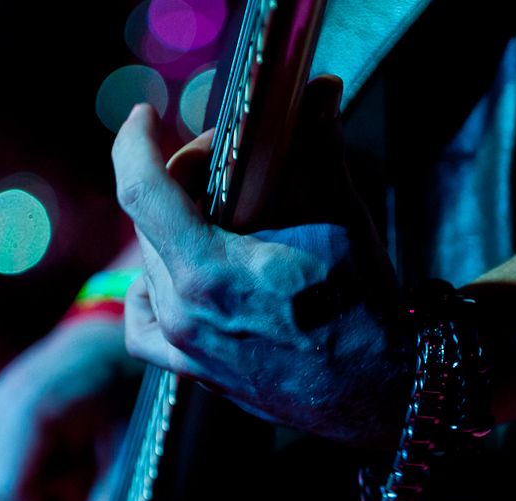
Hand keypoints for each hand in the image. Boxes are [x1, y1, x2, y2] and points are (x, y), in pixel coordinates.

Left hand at [113, 76, 411, 447]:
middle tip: (230, 169)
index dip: (133, 144)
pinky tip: (177, 279)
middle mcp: (186, 314)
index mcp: (212, 273)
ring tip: (218, 221)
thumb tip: (318, 92)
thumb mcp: (342, 220)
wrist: (382, 394)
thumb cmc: (365, 313)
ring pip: (151, 266)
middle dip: (184, 181)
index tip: (142, 118)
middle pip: (152, 223)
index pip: (142, 191)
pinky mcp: (196, 373)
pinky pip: (146, 326)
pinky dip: (152, 293)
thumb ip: (316, 150)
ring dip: (174, 231)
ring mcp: (186, 349)